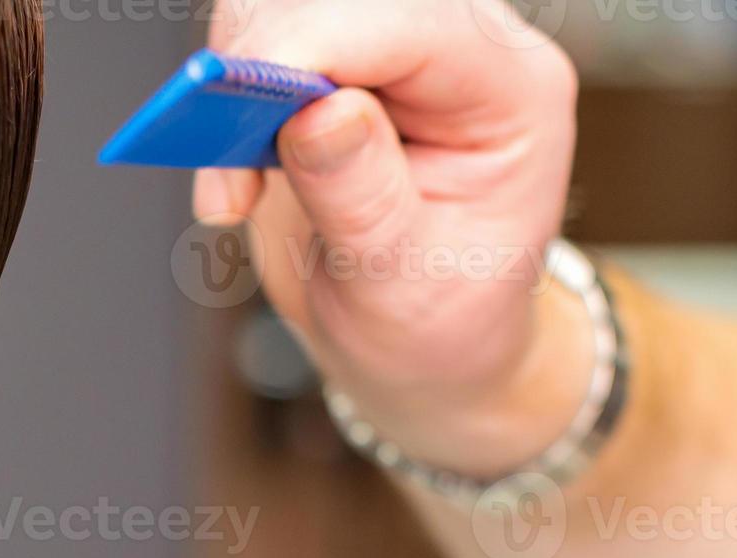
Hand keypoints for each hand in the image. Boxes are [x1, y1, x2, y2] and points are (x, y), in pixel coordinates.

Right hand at [194, 0, 584, 474]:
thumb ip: (364, 197)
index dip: (312, 46)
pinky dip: (226, 87)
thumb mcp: (403, 286)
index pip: (412, 24)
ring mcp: (395, 46)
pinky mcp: (336, 56)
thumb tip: (320, 112)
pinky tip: (236, 165)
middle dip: (264, 62)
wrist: (423, 345)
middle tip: (229, 164)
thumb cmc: (437, 321)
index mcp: (510, 92)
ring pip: (287, 3)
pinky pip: (260, 29)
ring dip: (236, 76)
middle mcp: (459, 48)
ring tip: (236, 184)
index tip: (233, 99)